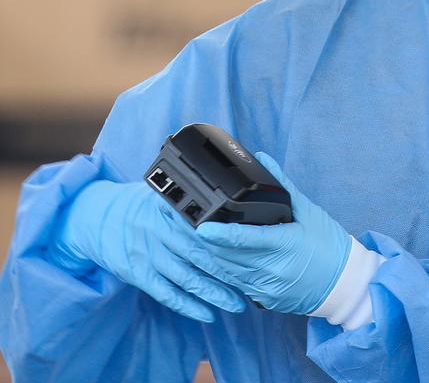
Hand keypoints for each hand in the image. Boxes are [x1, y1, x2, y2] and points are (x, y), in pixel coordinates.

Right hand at [50, 179, 246, 322]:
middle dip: (229, 272)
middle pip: (200, 255)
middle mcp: (160, 232)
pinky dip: (187, 306)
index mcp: (171, 209)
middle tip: (253, 283)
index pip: (207, 229)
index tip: (253, 255)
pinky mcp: (137, 273)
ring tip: (236, 305)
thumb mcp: (164, 194)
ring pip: (186, 278)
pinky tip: (206, 315)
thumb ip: (191, 205)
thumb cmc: (138, 205)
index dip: (231, 244)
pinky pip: (165, 294)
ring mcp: (147, 254)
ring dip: (213, 294)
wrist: (93, 215)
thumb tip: (230, 209)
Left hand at [196, 152, 350, 314]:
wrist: (344, 282)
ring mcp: (266, 286)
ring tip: (205, 240)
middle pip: (227, 255)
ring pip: (227, 270)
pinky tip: (226, 256)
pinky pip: (237, 281)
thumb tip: (264, 160)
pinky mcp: (263, 298)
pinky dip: (228, 268)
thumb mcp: (310, 212)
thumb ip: (283, 186)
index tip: (200, 227)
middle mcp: (271, 269)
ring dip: (214, 255)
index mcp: (284, 244)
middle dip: (209, 242)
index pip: (242, 239)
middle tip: (194, 225)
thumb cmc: (330, 246)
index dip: (218, 234)